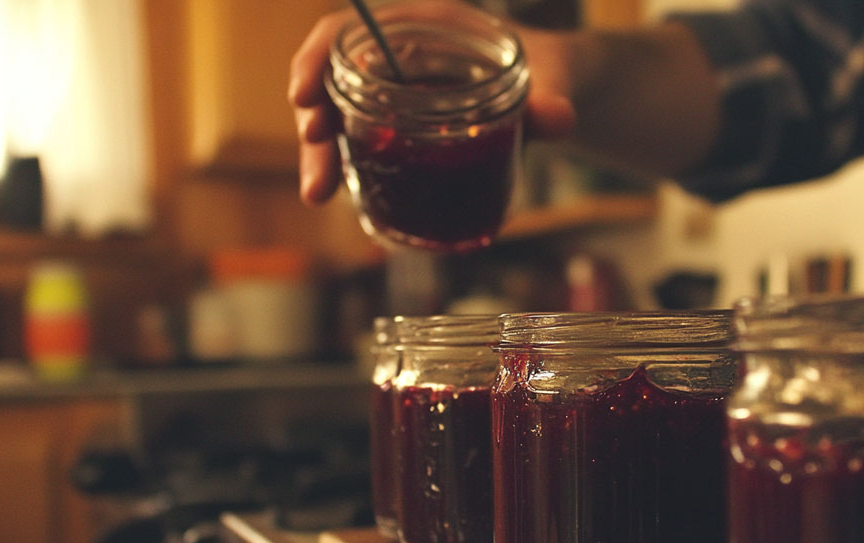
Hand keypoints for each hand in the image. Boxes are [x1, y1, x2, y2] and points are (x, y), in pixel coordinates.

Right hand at [288, 3, 577, 205]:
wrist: (561, 86)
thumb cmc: (553, 69)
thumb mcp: (555, 78)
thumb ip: (551, 100)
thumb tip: (558, 119)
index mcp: (424, 25)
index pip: (348, 29)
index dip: (317, 57)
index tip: (302, 94)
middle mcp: (400, 53)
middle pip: (333, 78)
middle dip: (313, 124)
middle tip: (317, 178)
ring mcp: (396, 90)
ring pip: (339, 112)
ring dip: (323, 154)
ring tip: (319, 194)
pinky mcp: (401, 123)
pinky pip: (361, 136)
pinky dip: (347, 164)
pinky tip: (345, 196)